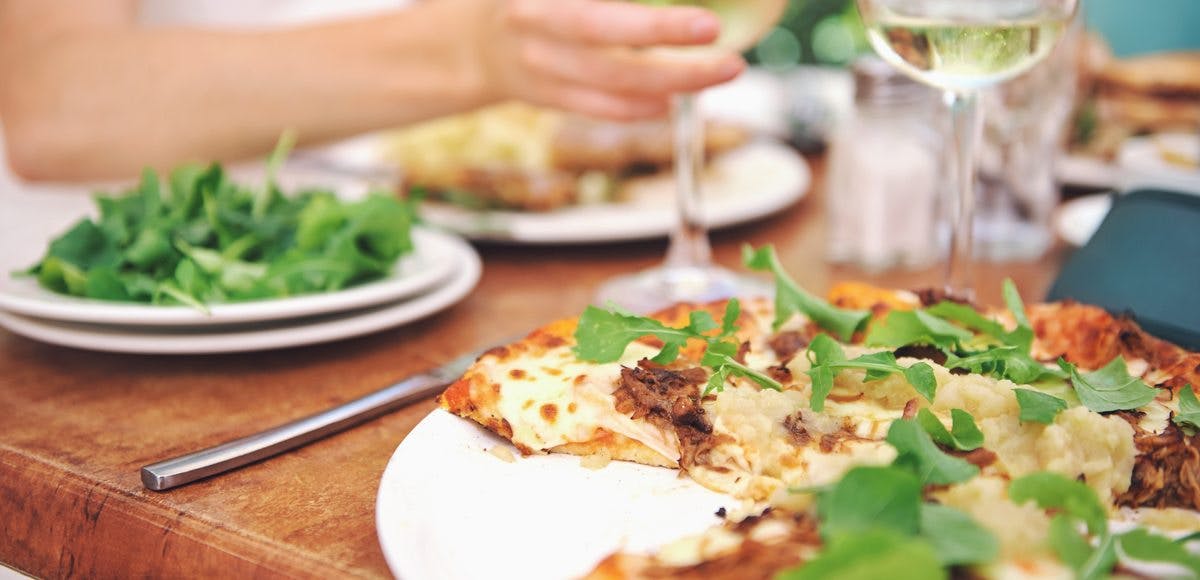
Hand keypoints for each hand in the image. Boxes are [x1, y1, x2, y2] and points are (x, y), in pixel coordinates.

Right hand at [471, 0, 745, 119]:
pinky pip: (600, 107)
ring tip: (724, 69)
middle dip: (661, 30)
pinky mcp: (547, 97)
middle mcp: (533, 19)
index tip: (697, 12)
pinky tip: (677, 100)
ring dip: (672, 78)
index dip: (643, 12)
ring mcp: (537, 64)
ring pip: (610, 78)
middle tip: (713, 29)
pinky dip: (643, 106)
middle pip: (600, 27)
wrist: (474, 44)